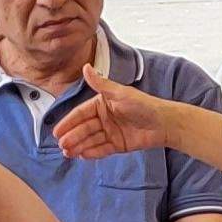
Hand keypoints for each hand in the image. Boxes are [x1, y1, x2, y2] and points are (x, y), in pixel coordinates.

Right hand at [48, 67, 170, 158]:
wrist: (165, 123)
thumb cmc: (144, 105)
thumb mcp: (120, 94)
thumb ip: (101, 84)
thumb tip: (85, 66)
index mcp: (102, 104)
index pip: (81, 113)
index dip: (68, 122)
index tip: (56, 132)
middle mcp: (104, 118)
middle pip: (84, 128)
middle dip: (72, 137)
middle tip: (62, 145)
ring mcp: (110, 132)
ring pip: (90, 140)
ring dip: (79, 146)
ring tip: (68, 153)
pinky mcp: (118, 144)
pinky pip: (101, 149)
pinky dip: (92, 152)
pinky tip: (81, 155)